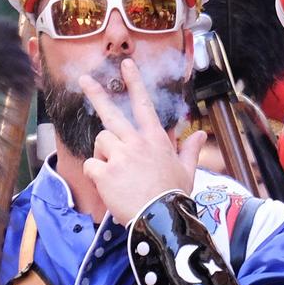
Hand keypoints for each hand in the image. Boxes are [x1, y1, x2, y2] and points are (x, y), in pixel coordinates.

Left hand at [78, 59, 204, 224]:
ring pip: (101, 142)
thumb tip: (200, 134)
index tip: (126, 65)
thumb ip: (190, 150)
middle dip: (96, 94)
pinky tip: (108, 186)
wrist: (160, 219)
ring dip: (103, 154)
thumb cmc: (174, 196)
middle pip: (111, 114)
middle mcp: (136, 143)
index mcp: (155, 140)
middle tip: (84, 79)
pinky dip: (96, 174)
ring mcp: (119, 156)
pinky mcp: (105, 172)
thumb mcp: (186, 171)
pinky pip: (92, 165)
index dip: (135, 83)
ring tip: (116, 173)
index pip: (144, 105)